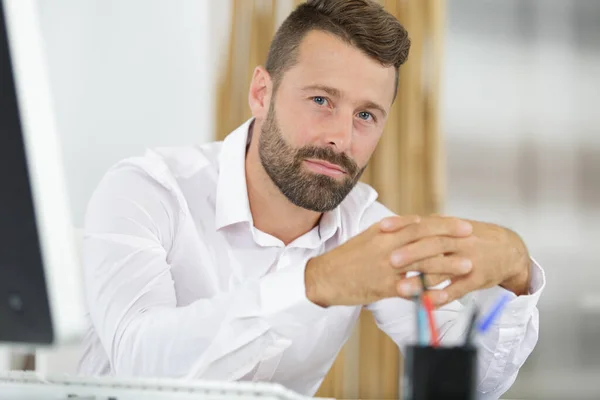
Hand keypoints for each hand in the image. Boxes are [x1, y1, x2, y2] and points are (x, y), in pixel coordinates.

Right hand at [304, 215, 473, 306]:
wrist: (326, 276)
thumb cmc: (349, 256)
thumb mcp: (370, 235)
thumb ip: (395, 228)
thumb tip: (417, 222)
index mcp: (385, 232)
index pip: (421, 225)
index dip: (444, 225)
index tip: (463, 225)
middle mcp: (388, 247)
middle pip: (426, 241)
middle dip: (452, 239)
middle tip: (473, 238)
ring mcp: (387, 268)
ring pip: (423, 264)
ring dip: (448, 264)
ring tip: (468, 265)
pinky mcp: (384, 287)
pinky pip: (411, 289)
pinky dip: (429, 291)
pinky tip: (445, 293)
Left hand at [389, 217, 530, 305]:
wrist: (509, 250)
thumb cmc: (474, 237)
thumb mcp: (454, 226)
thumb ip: (429, 226)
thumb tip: (401, 223)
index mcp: (450, 227)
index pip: (424, 223)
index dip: (403, 225)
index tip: (382, 228)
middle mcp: (460, 241)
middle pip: (433, 245)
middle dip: (411, 253)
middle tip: (390, 260)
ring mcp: (470, 260)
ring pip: (443, 270)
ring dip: (422, 280)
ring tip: (401, 288)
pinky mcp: (477, 279)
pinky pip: (458, 289)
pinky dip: (442, 296)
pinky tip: (426, 303)